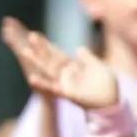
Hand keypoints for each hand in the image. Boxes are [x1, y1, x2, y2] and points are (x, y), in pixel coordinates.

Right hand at [0, 17, 119, 110]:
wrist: (112, 101)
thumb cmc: (106, 85)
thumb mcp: (97, 67)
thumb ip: (88, 58)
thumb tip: (78, 48)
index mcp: (73, 67)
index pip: (58, 54)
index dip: (48, 45)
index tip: (35, 35)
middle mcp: (66, 74)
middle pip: (50, 58)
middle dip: (41, 48)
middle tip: (30, 36)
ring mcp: (65, 83)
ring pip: (48, 70)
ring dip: (37, 61)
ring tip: (24, 52)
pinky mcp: (68, 93)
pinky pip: (54, 88)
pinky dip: (43, 83)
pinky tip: (32, 78)